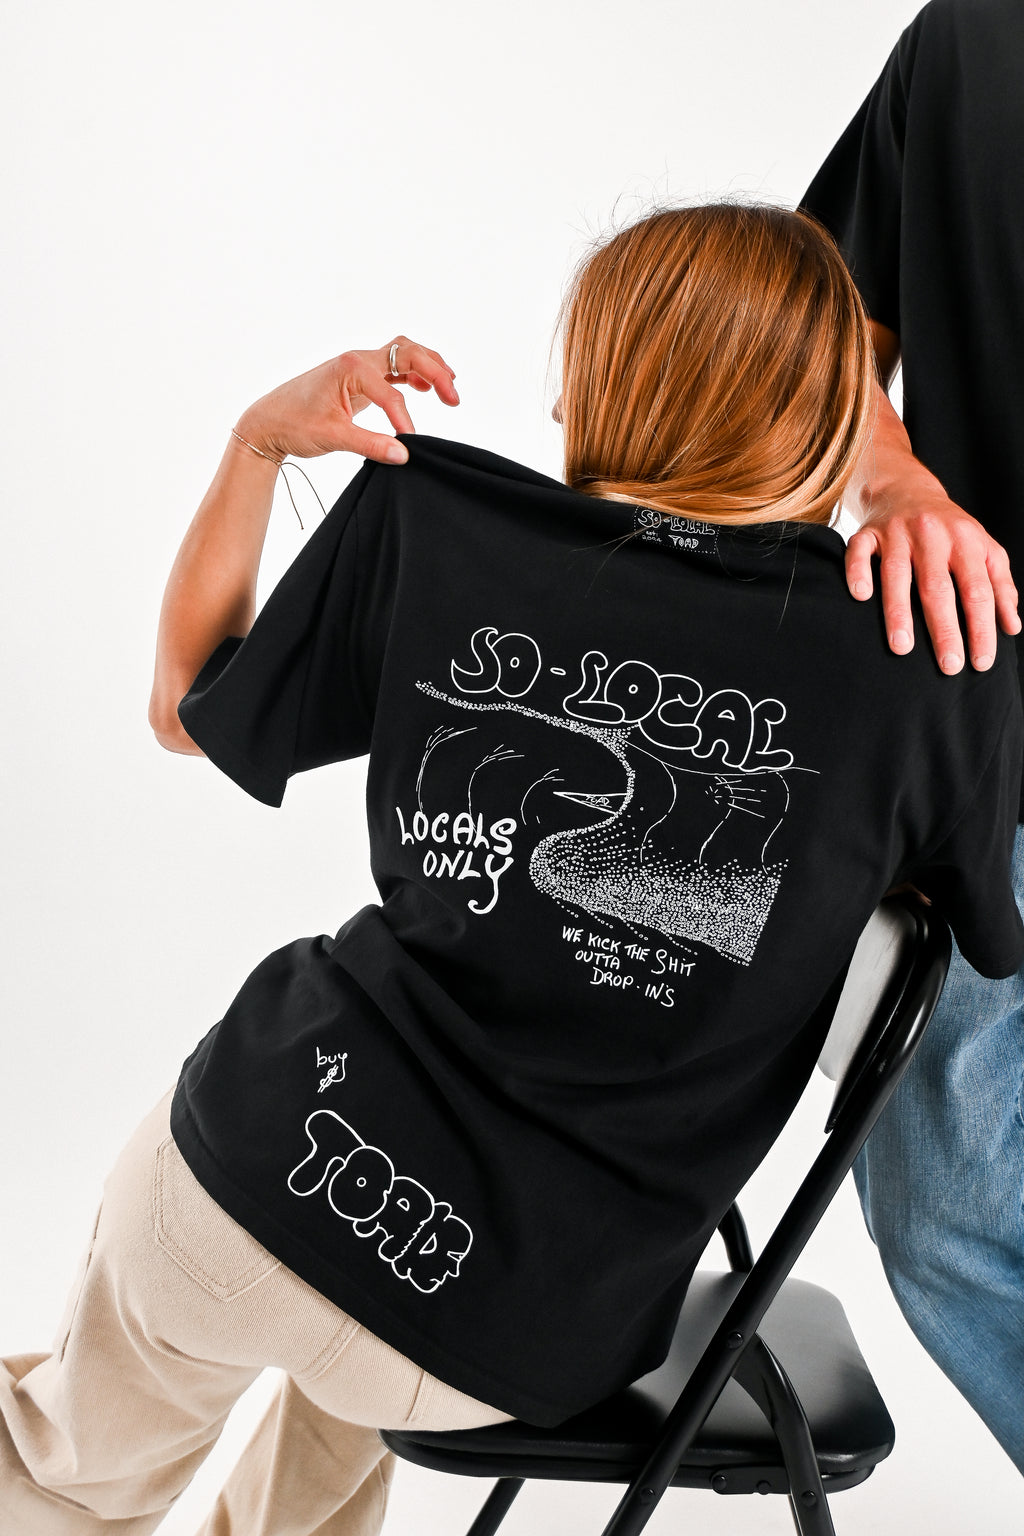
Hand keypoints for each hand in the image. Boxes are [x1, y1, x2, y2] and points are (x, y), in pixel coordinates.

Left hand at [234, 337, 458, 466]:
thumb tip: (404, 454)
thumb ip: (370, 445)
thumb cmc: (294, 424)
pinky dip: (414, 374)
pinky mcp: (360, 378)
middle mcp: (357, 359)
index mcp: (351, 367)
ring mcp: (360, 366)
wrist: (268, 421)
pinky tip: (426, 390)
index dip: (404, 419)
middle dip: (435, 372)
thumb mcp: (332, 437)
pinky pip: (394, 367)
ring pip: (404, 354)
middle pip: (409, 352)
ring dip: (429, 368)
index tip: (410, 442)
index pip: (391, 392)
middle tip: (454, 399)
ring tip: (449, 391)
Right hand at [845, 492, 1019, 673]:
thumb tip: (1011, 627)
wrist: (908, 488)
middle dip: (944, 629)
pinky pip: (859, 551)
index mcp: (966, 542)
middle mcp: (933, 535)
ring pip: (896, 574)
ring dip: (898, 612)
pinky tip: (860, 597)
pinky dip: (857, 572)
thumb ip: (1001, 587)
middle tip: (949, 665)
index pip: (977, 591)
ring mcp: (897, 533)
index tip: (982, 662)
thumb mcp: (984, 550)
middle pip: (938, 587)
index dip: (981, 628)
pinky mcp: (867, 532)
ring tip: (902, 648)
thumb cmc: (951, 530)